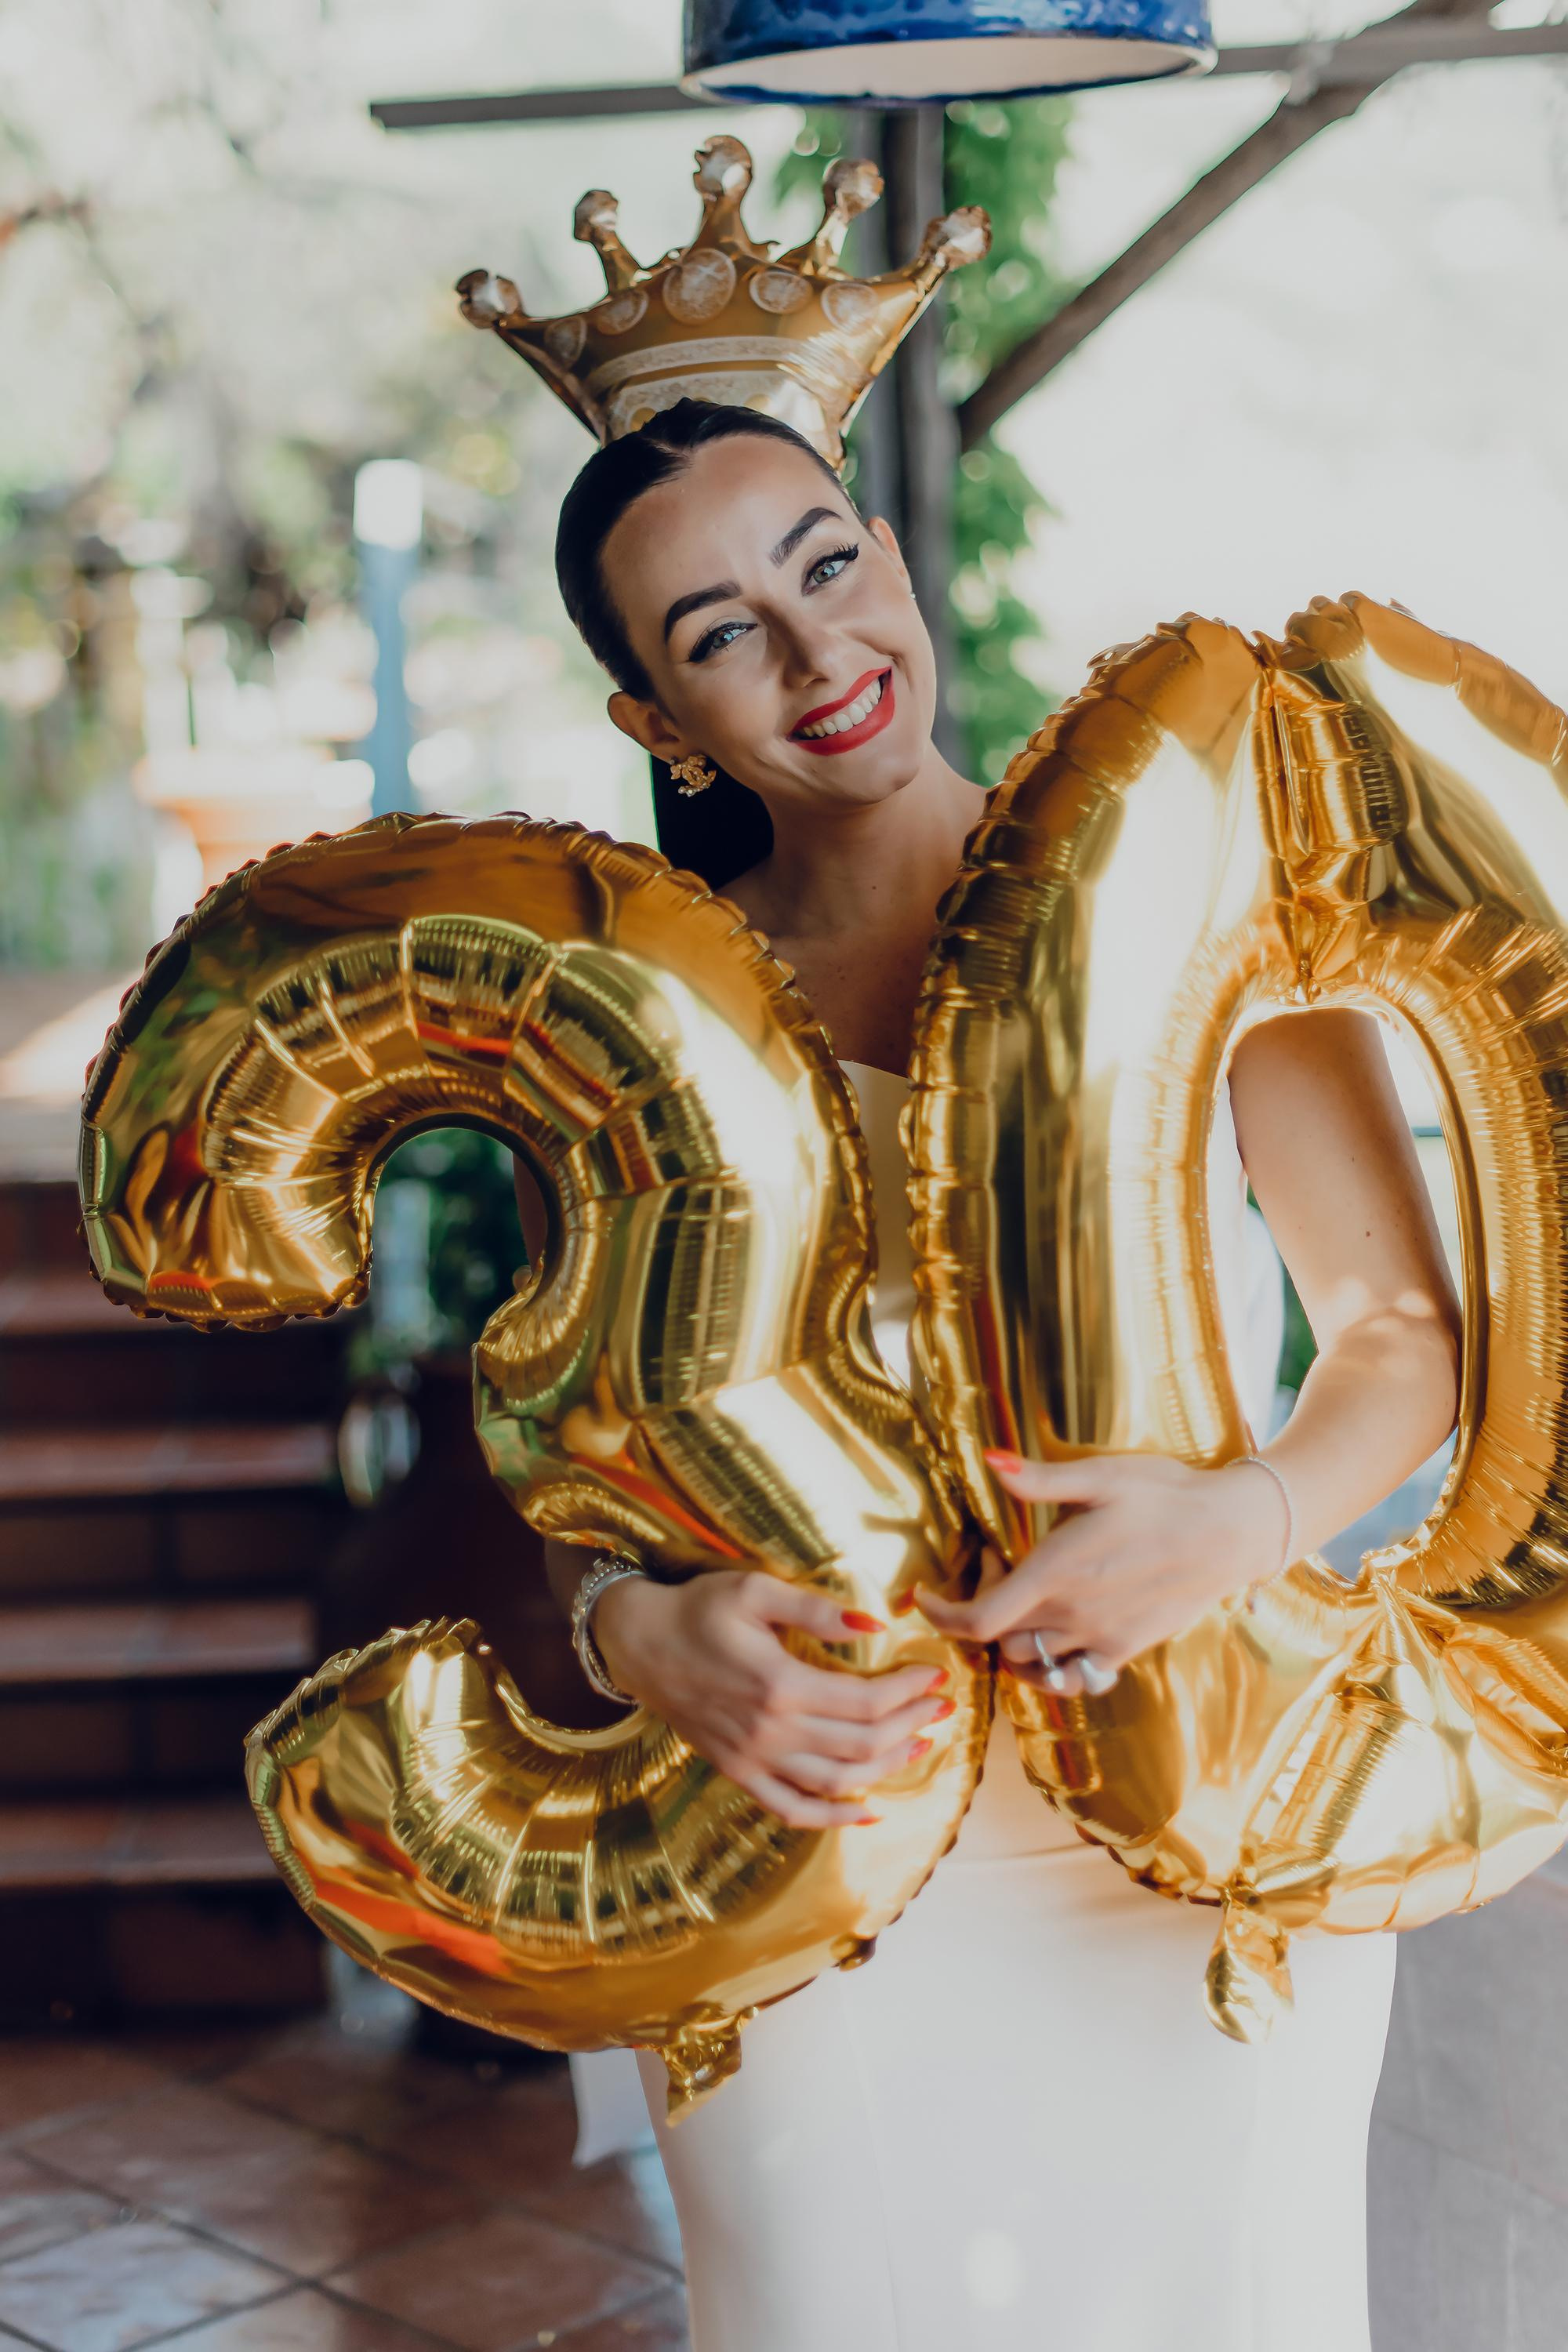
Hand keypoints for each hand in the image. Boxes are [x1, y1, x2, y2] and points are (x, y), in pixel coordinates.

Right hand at [594, 1569, 953, 1829]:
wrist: (638, 1644)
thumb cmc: (698, 1609)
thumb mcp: (755, 1591)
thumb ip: (816, 1609)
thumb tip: (875, 1624)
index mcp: (779, 1685)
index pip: (865, 1700)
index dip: (908, 1691)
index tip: (936, 1675)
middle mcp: (770, 1732)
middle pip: (862, 1743)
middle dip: (911, 1724)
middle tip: (941, 1705)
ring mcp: (753, 1760)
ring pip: (838, 1780)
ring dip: (888, 1767)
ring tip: (921, 1743)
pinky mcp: (739, 1773)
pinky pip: (793, 1809)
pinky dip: (834, 1818)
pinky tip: (867, 1812)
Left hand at [917, 1450, 1289, 1696]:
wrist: (1232, 1532)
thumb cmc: (1166, 1495)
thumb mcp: (1100, 1476)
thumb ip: (1039, 1480)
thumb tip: (990, 1461)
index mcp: (1056, 1572)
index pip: (978, 1620)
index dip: (940, 1616)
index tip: (924, 1598)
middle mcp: (1073, 1615)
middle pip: (997, 1641)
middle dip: (975, 1615)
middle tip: (984, 1577)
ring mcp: (1101, 1639)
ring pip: (1031, 1662)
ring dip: (1009, 1642)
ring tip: (1014, 1608)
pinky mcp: (1127, 1651)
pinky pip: (1073, 1677)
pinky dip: (1050, 1668)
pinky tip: (1052, 1638)